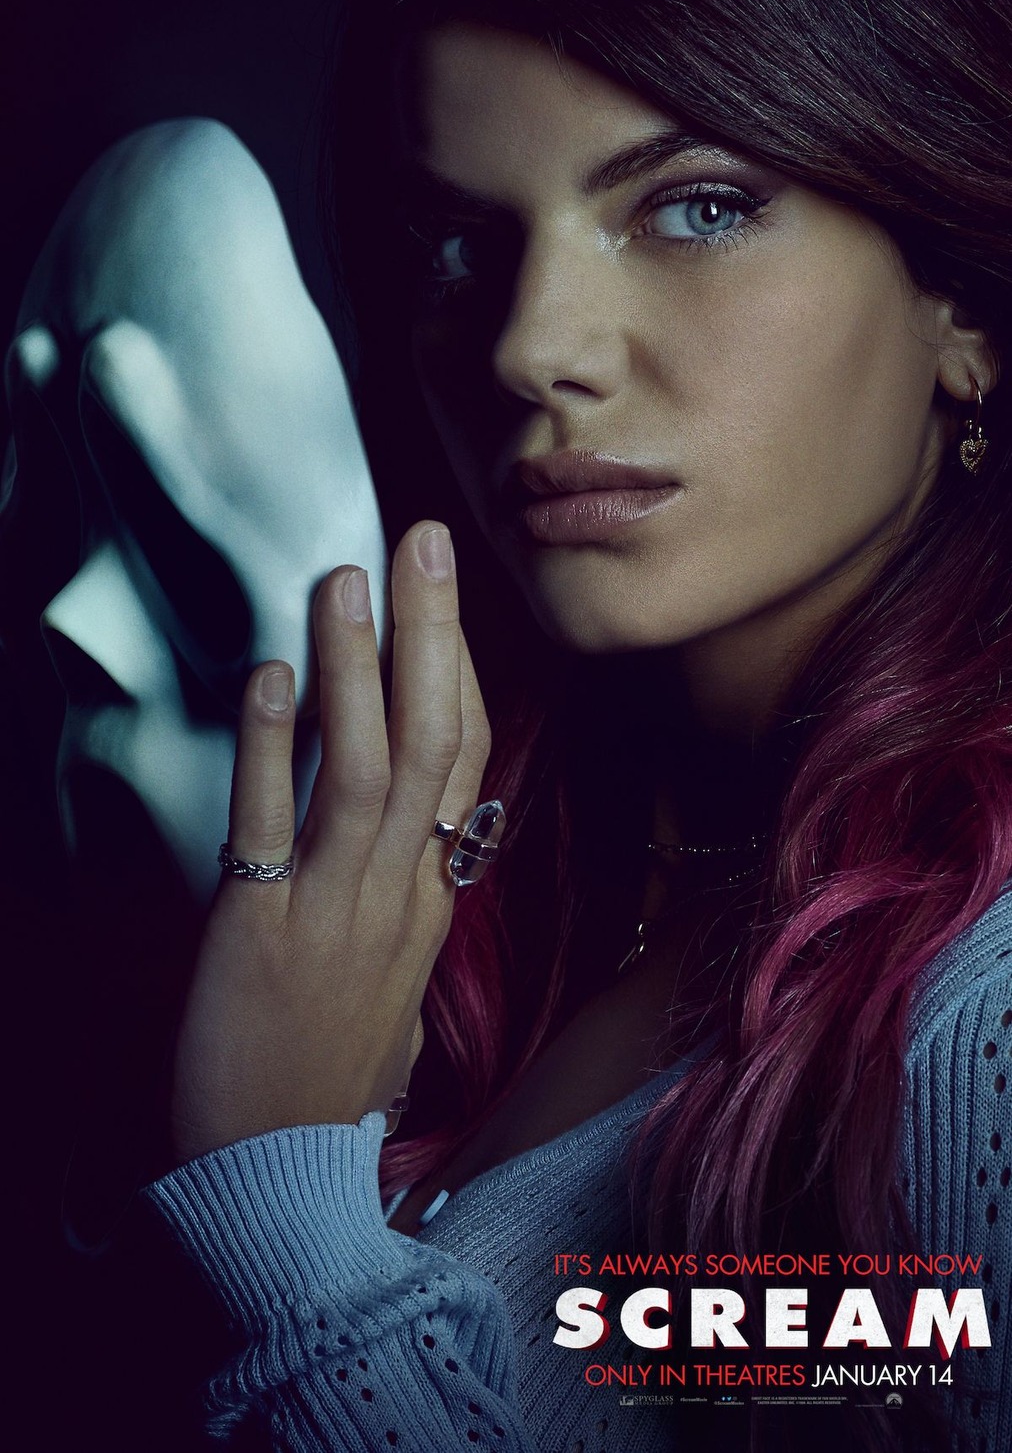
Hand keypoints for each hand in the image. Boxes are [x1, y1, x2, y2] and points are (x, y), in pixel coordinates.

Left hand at [169, 522, 490, 1163]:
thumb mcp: (396, 977)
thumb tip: (417, 836)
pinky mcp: (262, 935)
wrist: (282, 1176)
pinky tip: (269, 678)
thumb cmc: (335, 1075)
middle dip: (434, 634)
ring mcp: (336, 912)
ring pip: (367, 770)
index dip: (459, 670)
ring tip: (350, 578)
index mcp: (432, 898)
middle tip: (426, 537)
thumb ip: (406, 894)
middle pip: (437, 744)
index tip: (443, 596)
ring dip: (360, 668)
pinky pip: (272, 827)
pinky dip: (273, 748)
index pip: (467, 765)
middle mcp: (400, 894)